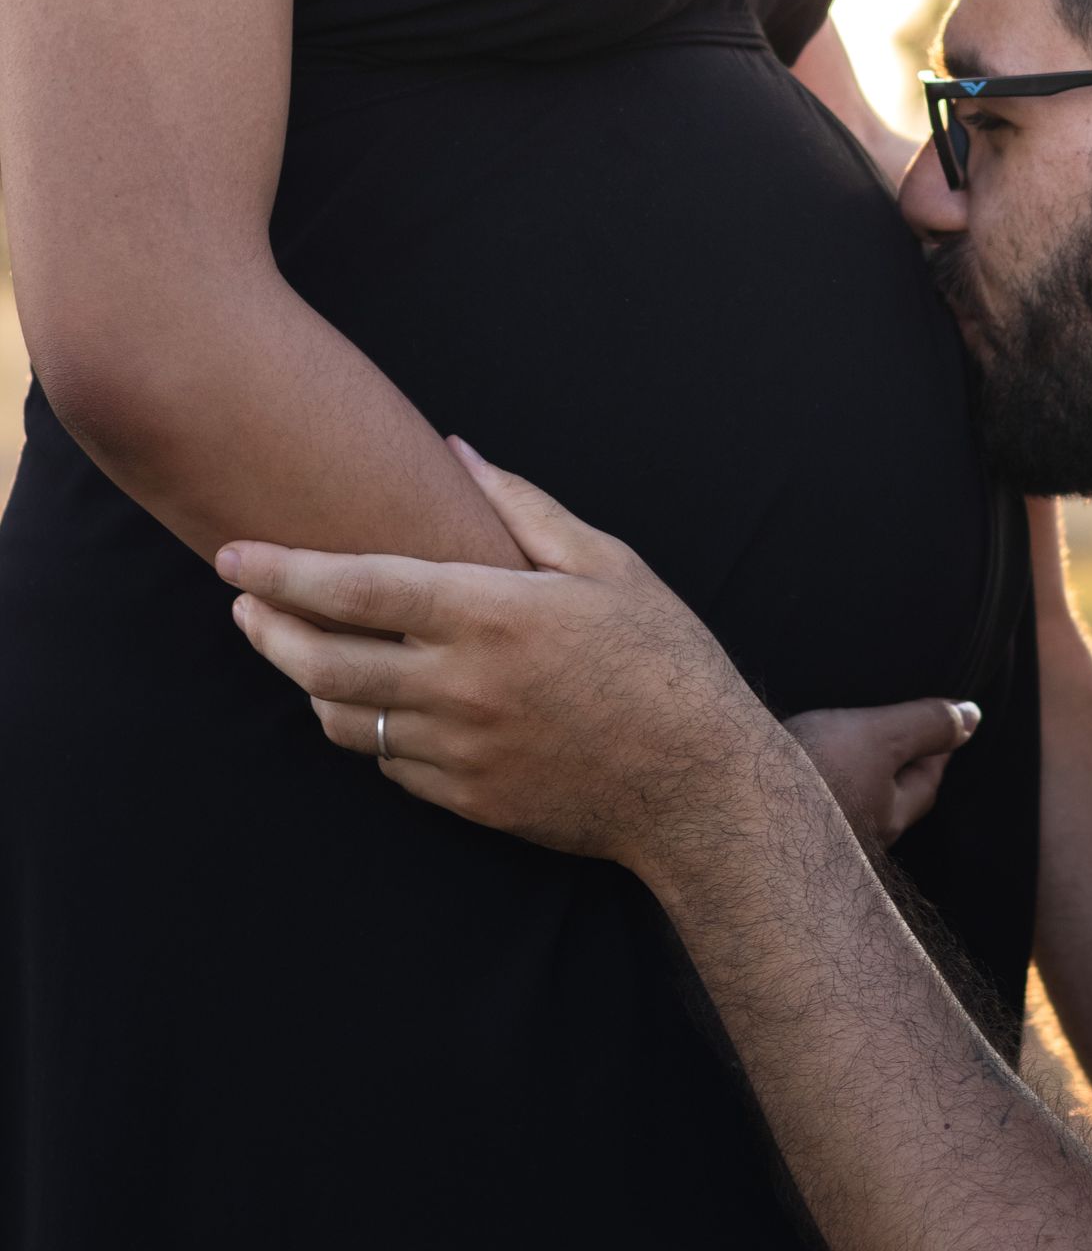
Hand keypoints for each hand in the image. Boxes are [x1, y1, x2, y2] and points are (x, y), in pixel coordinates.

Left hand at [219, 442, 765, 872]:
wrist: (699, 783)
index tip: (233, 556)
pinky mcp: (466, 799)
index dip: (283, 571)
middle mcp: (461, 686)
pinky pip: (390, 764)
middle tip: (243, 606)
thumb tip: (458, 451)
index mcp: (491, 614)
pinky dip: (371, 730)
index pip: (356, 588)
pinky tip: (380, 704)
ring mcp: (459, 751)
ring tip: (302, 652)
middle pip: (322, 661)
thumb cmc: (663, 658)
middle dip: (266, 629)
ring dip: (309, 684)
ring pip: (342, 721)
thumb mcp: (607, 563)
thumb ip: (522, 507)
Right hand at [785, 698, 980, 850]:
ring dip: (849, 781)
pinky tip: (789, 777)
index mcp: (887, 818)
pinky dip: (809, 788)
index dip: (937, 750)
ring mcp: (816, 843)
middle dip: (894, 773)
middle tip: (895, 742)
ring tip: (840, 754)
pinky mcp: (777, 837)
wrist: (731, 806)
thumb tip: (972, 716)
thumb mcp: (880, 737)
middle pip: (887, 803)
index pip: (926, 784)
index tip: (943, 727)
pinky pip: (806, 811)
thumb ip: (926, 725)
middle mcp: (856, 841)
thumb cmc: (814, 772)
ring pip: (846, 808)